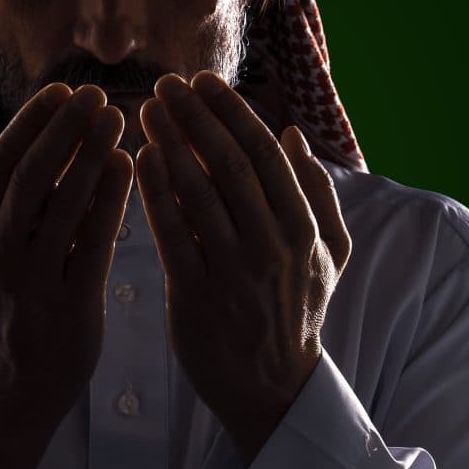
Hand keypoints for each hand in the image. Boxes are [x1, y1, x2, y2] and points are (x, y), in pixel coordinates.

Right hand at [0, 81, 133, 436]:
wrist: (3, 395)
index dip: (32, 124)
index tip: (61, 90)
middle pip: (33, 178)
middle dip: (66, 128)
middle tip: (98, 93)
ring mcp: (32, 286)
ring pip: (66, 207)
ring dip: (94, 155)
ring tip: (120, 119)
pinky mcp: (71, 308)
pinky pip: (95, 244)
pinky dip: (111, 201)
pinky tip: (130, 167)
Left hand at [135, 70, 351, 465]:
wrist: (272, 387)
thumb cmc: (297, 311)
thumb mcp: (330, 255)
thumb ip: (319, 194)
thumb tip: (293, 134)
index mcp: (304, 229)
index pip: (265, 153)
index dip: (231, 111)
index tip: (202, 81)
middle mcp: (272, 245)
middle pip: (230, 164)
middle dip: (195, 117)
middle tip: (164, 83)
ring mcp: (234, 271)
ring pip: (199, 194)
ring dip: (170, 144)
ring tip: (145, 111)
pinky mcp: (196, 295)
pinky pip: (172, 234)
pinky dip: (155, 193)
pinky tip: (137, 160)